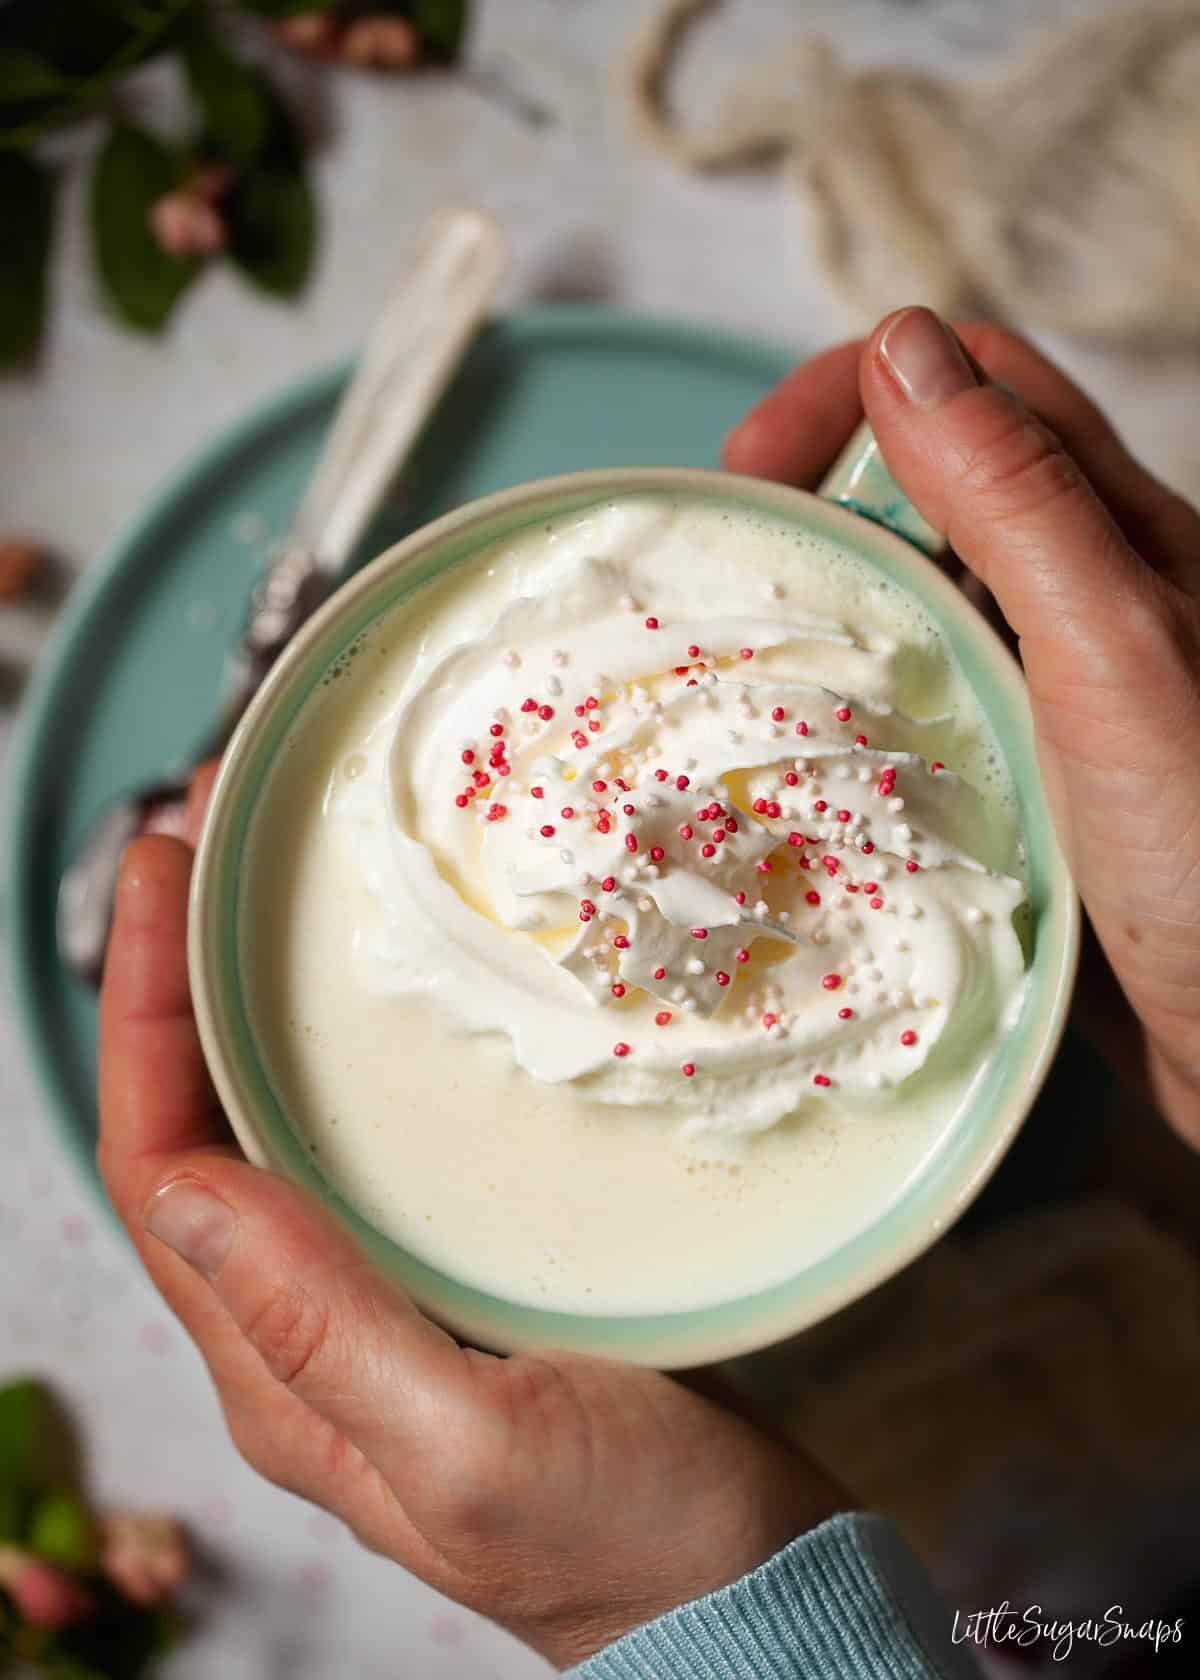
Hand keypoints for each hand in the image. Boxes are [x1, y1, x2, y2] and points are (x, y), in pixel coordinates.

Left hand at [97, 771, 845, 1669]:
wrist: (752, 1594)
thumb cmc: (630, 1544)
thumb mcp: (477, 1449)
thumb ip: (329, 1333)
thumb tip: (186, 1193)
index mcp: (283, 1375)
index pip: (160, 1169)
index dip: (142, 1014)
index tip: (164, 871)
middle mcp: (306, 1334)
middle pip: (200, 1128)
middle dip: (183, 977)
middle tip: (212, 835)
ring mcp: (379, 1304)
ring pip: (277, 1126)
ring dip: (256, 999)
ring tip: (273, 878)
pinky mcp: (454, 1280)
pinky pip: (362, 1144)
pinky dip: (348, 1049)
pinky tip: (391, 988)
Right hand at [725, 307, 1199, 1149]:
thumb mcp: (1116, 656)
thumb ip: (1019, 504)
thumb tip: (902, 350)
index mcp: (1118, 537)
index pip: (976, 385)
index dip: (856, 389)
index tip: (752, 464)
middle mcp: (1080, 603)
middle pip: (925, 490)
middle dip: (813, 498)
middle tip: (720, 569)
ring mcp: (1045, 700)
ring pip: (908, 606)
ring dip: (817, 611)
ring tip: (728, 665)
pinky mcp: (1014, 790)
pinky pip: (907, 718)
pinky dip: (838, 717)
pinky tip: (789, 763)